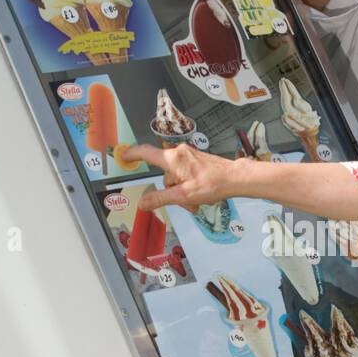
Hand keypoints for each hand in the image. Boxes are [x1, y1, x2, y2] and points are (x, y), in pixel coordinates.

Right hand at [121, 143, 240, 211]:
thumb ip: (160, 199)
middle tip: (185, 202)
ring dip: (182, 191)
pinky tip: (199, 194)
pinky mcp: (196, 160)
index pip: (145, 153)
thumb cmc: (213, 184)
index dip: (131, 155)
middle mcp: (179, 153)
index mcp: (172, 159)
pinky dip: (188, 186)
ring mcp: (188, 156)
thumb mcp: (183, 195)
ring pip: (175, 177)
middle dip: (171, 191)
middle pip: (164, 174)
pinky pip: (185, 174)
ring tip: (196, 200)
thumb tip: (143, 203)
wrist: (235, 178)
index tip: (122, 156)